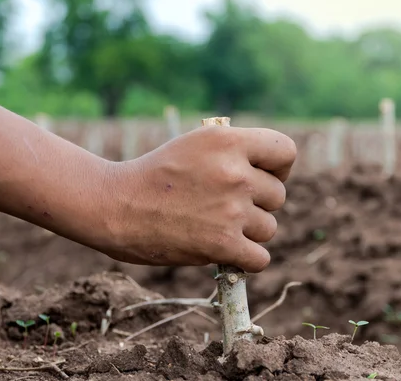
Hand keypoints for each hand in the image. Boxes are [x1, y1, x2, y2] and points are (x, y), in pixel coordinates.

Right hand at [99, 125, 296, 272]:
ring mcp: (231, 209)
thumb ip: (235, 152)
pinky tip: (228, 251)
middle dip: (258, 203)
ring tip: (216, 226)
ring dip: (248, 232)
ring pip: (268, 228)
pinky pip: (260, 258)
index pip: (286, 152)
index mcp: (228, 141)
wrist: (115, 205)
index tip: (262, 176)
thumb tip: (274, 174)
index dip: (278, 168)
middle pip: (278, 196)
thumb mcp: (196, 144)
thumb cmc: (156, 175)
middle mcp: (234, 172)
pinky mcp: (222, 244)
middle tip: (225, 206)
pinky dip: (246, 259)